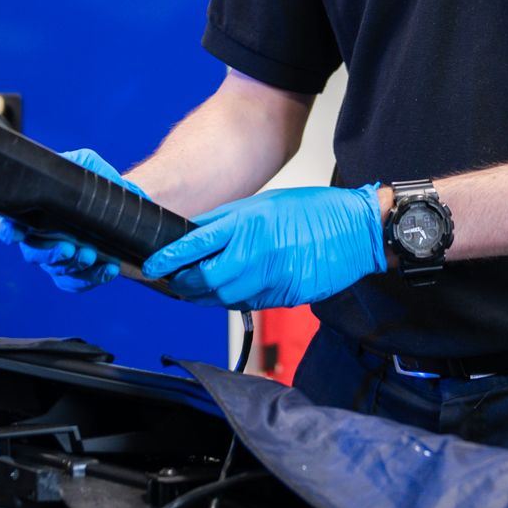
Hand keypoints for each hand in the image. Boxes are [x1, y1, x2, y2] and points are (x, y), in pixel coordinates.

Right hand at [0, 149, 147, 292]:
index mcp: (34, 212)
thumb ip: (76, 164)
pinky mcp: (76, 275)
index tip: (17, 234)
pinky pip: (79, 283)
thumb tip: (71, 168)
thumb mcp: (86, 164)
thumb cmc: (96, 183)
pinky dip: (95, 277)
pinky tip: (111, 268)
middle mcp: (39, 239)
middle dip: (49, 254)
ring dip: (75, 266)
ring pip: (57, 270)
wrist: (123, 206)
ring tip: (92, 255)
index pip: (10, 224)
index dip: (8, 231)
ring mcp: (57, 259)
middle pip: (33, 255)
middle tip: (69, 248)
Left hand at [141, 184, 383, 309]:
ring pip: (220, 298)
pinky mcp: (281, 297)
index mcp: (247, 225)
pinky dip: (228, 300)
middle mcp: (254, 254)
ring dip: (202, 295)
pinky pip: (245, 304)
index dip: (167, 260)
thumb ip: (227, 221)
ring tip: (193, 287)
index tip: (151, 266)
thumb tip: (195, 233)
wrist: (356, 231)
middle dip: (181, 283)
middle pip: (202, 279)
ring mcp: (269, 279)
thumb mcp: (263, 204)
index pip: (194, 246)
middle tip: (171, 279)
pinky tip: (225, 291)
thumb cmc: (313, 211)